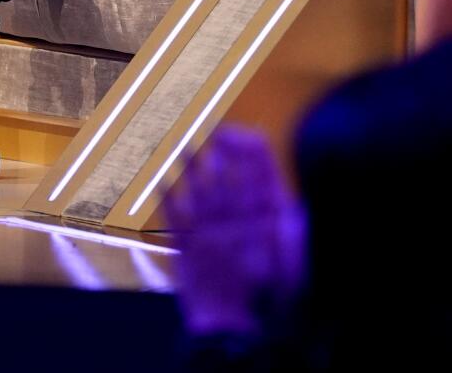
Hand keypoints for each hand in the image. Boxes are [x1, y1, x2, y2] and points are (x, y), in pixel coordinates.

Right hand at [163, 125, 304, 337]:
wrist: (241, 329)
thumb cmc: (274, 295)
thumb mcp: (293, 256)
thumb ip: (288, 228)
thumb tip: (280, 200)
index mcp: (267, 210)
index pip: (257, 165)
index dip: (244, 144)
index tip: (228, 133)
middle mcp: (237, 214)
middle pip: (224, 171)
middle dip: (211, 145)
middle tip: (197, 121)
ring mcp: (211, 228)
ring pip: (198, 188)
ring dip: (188, 164)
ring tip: (176, 140)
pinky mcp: (188, 247)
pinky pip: (175, 217)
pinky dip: (167, 197)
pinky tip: (158, 178)